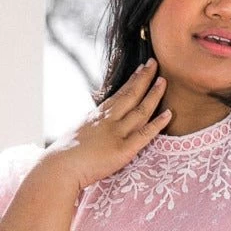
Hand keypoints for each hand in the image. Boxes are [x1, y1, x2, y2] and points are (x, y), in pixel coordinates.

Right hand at [41, 58, 170, 191]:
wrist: (61, 166)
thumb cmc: (67, 154)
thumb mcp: (80, 131)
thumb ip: (92, 125)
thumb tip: (94, 120)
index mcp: (98, 115)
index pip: (119, 93)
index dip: (133, 80)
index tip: (142, 68)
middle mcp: (109, 120)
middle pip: (131, 95)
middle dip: (145, 78)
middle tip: (155, 64)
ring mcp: (117, 133)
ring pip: (140, 110)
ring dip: (154, 95)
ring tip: (163, 82)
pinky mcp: (124, 150)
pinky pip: (144, 134)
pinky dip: (157, 124)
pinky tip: (169, 114)